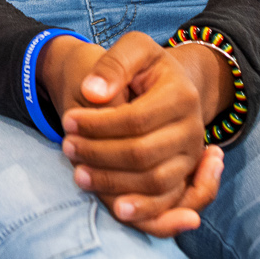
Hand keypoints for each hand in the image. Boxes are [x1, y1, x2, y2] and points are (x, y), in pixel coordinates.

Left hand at [42, 32, 225, 236]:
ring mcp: (190, 157)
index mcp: (182, 95)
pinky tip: (118, 208)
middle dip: (99, 154)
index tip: (66, 120)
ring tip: (80, 175)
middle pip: (143, 155)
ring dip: (114, 184)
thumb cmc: (144, 67)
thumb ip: (114, 64)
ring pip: (155, 183)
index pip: (134, 119)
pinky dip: (147, 210)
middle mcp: (193, 131)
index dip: (97, 124)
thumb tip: (92, 92)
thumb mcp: (133, 48)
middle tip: (66, 146)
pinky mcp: (185, 176)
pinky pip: (169, 202)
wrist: (167, 85)